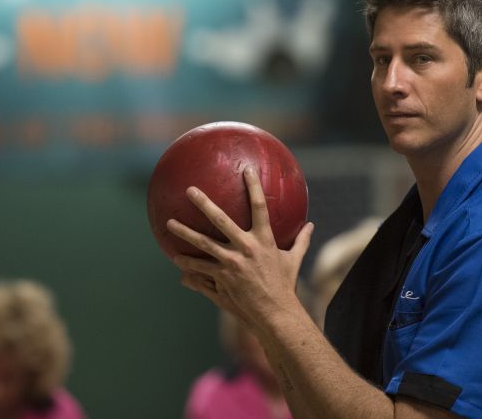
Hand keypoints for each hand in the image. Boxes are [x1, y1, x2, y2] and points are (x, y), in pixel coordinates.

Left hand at [167, 166, 314, 329]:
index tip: (246, 169)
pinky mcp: (223, 278)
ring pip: (203, 243)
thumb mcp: (294, 260)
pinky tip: (176, 258)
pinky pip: (201, 267)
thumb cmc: (286, 285)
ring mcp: (232, 263)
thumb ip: (301, 241)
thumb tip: (311, 225)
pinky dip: (188, 263)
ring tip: (169, 223)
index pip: (259, 207)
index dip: (253, 186)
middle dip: (204, 204)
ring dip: (185, 232)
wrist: (276, 313)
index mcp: (265, 240)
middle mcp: (246, 248)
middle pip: (221, 220)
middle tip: (190, 191)